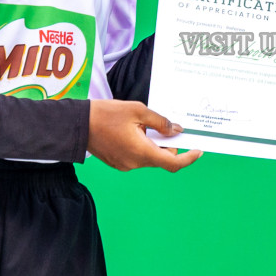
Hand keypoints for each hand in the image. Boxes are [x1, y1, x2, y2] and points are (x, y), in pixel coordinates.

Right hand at [87, 100, 201, 172]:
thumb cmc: (106, 114)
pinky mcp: (118, 163)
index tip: (198, 150)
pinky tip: (132, 131)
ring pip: (149, 156)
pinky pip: (137, 156)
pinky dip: (142, 146)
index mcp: (142, 152)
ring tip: (141, 125)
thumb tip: (177, 130)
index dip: (188, 158)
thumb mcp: (138, 110)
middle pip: (161, 158)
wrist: (77, 124)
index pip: (173, 162)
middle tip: (162, 125)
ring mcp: (125, 165)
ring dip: (153, 143)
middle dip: (167, 143)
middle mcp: (135, 164)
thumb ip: (161, 122)